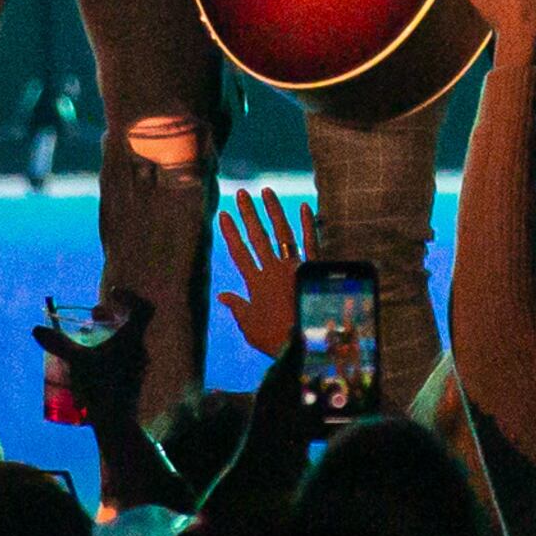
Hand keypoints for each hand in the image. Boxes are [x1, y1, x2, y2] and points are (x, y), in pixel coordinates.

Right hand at [40, 297, 152, 432]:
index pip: (144, 308)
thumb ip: (58, 343)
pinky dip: (110, 352)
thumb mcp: (76, 361)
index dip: (130, 296)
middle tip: (93, 315)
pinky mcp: (132, 382)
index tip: (110, 295)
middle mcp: (140, 350)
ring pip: (127, 342)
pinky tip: (92, 361)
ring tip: (87, 336)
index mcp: (132, 339)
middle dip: (111, 316)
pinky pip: (124, 358)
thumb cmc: (100, 388)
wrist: (116, 423)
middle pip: (131, 324)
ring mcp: (138, 367)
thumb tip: (36, 329)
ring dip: (109, 334)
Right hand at [215, 186, 317, 358]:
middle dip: (248, 213)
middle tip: (241, 193)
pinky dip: (309, 224)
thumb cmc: (276, 339)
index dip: (230, 232)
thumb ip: (237, 307)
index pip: (239, 252)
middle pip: (258, 236)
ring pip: (282, 233)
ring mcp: (295, 267)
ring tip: (267, 192)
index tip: (223, 215)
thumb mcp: (250, 327)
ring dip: (274, 211)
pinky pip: (312, 242)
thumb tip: (222, 295)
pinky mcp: (314, 269)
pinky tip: (305, 207)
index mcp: (256, 283)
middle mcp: (273, 270)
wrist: (307, 343)